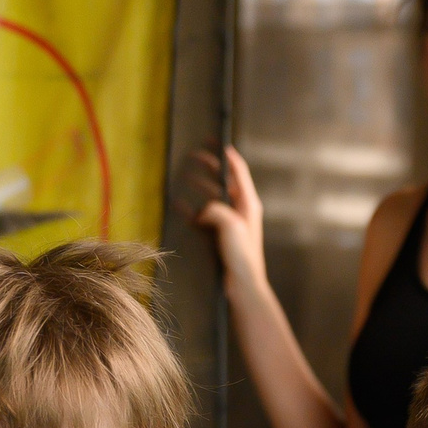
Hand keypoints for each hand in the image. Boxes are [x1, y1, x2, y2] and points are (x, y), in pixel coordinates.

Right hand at [188, 144, 266, 291]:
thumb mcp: (231, 226)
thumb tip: (202, 209)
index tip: (216, 141)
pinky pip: (204, 216)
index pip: (238, 171)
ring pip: (213, 196)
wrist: (243, 286)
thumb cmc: (242, 257)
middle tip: (194, 155)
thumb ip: (216, 210)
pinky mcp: (220, 235)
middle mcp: (240, 210)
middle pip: (224, 181)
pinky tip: (179, 204)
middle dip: (210, 167)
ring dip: (200, 185)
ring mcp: (230, 223)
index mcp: (248, 204)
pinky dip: (192, 208)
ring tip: (185, 176)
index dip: (226, 155)